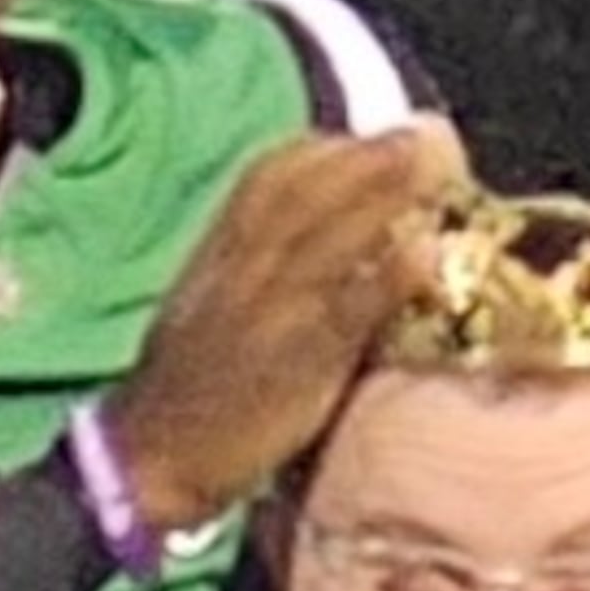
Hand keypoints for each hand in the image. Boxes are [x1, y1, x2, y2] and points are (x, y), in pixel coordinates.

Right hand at [106, 117, 473, 531]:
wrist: (154, 454)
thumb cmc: (188, 388)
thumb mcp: (204, 308)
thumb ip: (249, 270)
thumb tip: (308, 243)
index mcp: (216, 254)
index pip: (265, 178)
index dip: (320, 152)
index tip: (365, 139)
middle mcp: (242, 268)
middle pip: (306, 193)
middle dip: (365, 159)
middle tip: (419, 136)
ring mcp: (271, 309)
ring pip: (329, 235)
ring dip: (384, 195)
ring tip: (435, 169)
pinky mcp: (300, 358)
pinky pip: (349, 308)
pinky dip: (388, 278)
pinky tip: (428, 257)